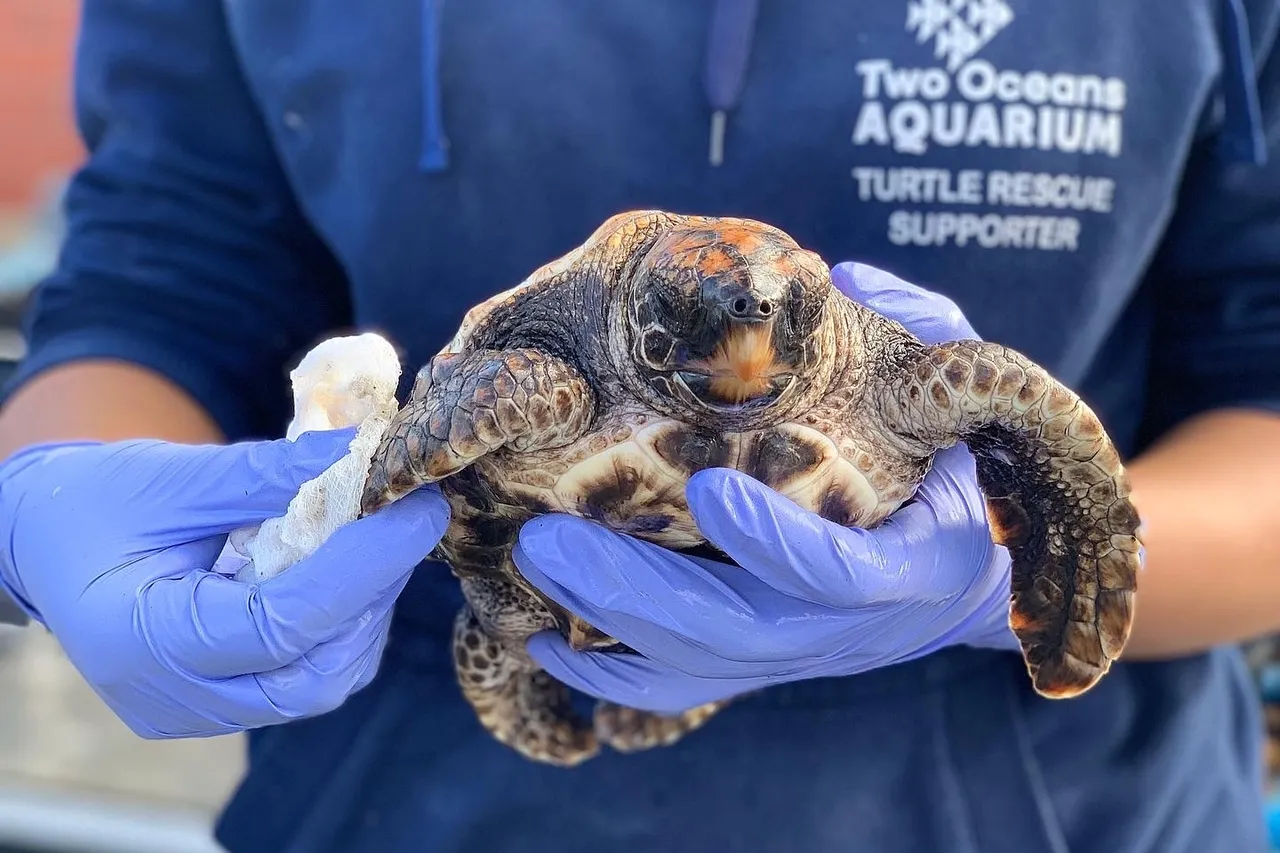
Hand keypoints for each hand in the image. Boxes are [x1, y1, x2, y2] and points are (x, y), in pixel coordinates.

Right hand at [0, 430, 447, 736]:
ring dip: (366, 608)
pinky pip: (305, 673)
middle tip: (408, 518)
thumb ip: (271, 474)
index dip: (364, 568)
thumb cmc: (93, 500)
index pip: (284, 625)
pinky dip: (341, 621)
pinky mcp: (223, 698)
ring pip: (322, 681)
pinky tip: (348, 564)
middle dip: (375, 593)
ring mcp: (200, 709)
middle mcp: (175, 696)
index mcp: (146, 642)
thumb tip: (366, 453)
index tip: (419, 510)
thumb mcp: (175, 475)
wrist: (44, 538)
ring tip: (379, 534)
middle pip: (316, 673)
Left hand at [514, 262, 1018, 713]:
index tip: (707, 487)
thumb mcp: (958, 396)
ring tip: (530, 560)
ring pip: (696, 664)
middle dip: (637, 591)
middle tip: (545, 538)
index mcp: (920, 563)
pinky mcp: (761, 665)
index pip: (843, 574)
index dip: (777, 543)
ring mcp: (801, 655)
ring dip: (605, 619)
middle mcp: (854, 629)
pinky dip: (611, 674)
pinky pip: (681, 688)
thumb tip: (839, 283)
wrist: (968, 570)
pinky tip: (546, 645)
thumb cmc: (958, 463)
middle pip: (738, 634)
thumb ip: (924, 332)